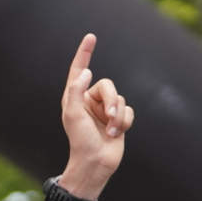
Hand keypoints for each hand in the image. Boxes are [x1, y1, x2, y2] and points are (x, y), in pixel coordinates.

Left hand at [58, 34, 134, 198]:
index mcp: (75, 97)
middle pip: (108, 85)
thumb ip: (76, 90)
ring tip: (110, 132)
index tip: (91, 37)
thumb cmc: (80, 140)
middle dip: (111, 101)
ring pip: (120, 98)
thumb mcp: (72, 114)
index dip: (85, 54)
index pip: (79, 70)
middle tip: (108, 118)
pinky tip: (116, 134)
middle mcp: (89, 101)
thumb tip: (86, 71)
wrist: (95, 163)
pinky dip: (124, 122)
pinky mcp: (117, 119)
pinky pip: (129, 110)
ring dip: (118, 116)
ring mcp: (104, 110)